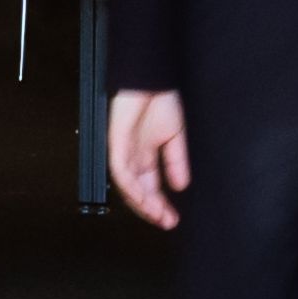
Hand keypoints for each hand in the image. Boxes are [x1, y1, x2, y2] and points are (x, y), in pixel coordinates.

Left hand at [107, 88, 189, 226]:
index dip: (159, 204)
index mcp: (146, 154)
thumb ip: (177, 161)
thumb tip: (181, 185)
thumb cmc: (161, 98)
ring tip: (156, 214)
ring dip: (142, 203)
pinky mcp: (116, 142)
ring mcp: (123, 150)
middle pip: (137, 191)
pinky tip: (142, 197)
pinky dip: (130, 185)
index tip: (171, 218)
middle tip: (165, 222)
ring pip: (127, 186)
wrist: (154, 77)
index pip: (149, 187)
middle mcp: (133, 155)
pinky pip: (120, 170)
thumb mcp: (175, 135)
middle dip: (151, 209)